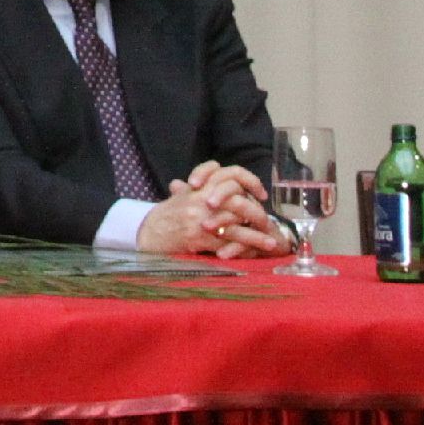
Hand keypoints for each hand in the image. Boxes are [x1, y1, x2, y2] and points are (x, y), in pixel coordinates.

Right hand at [136, 162, 282, 258]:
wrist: (150, 233)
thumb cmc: (167, 215)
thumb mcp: (182, 196)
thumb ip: (199, 188)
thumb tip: (211, 180)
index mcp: (199, 187)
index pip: (228, 173)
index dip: (248, 180)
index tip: (259, 192)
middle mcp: (201, 199)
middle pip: (238, 199)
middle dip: (256, 211)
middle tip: (269, 220)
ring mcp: (201, 217)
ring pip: (237, 223)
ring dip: (258, 234)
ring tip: (273, 241)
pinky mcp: (202, 236)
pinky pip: (230, 241)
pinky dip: (247, 245)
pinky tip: (260, 251)